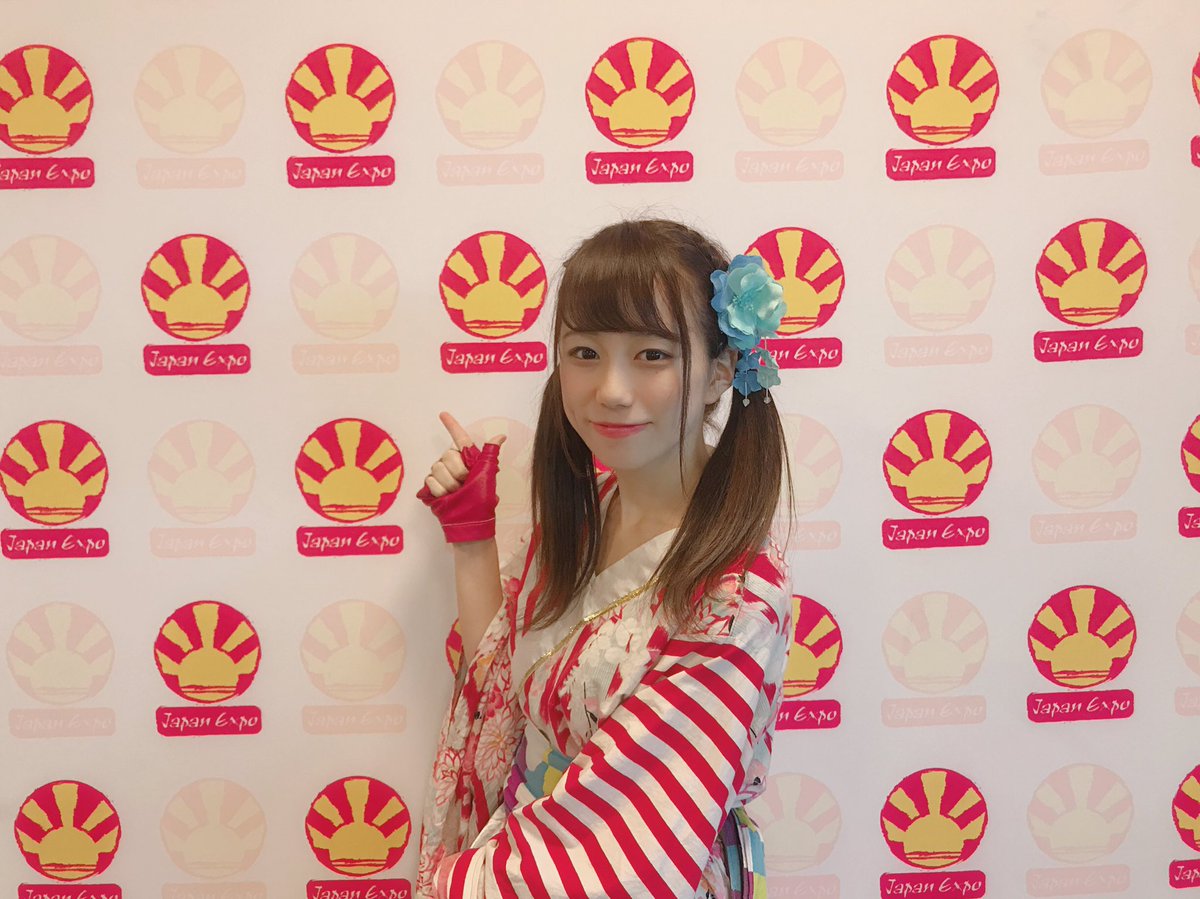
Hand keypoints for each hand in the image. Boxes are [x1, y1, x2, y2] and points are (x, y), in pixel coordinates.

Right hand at [417, 412, 505, 542]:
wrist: (468, 520)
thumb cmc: (481, 500)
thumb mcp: (487, 476)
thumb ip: (490, 454)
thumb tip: (501, 436)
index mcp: (468, 459)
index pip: (459, 438)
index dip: (452, 425)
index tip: (443, 414)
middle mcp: (452, 464)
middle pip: (448, 455)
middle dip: (458, 471)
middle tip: (464, 484)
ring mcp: (441, 474)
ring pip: (438, 467)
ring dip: (449, 483)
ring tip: (457, 493)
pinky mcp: (431, 485)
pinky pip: (431, 480)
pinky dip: (440, 490)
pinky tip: (446, 497)